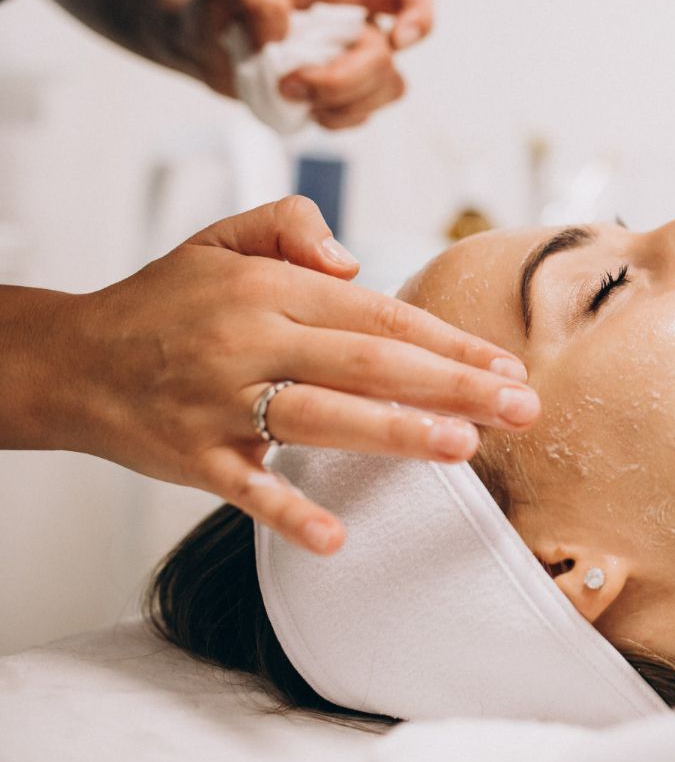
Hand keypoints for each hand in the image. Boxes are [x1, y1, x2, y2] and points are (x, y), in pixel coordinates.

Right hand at [52, 196, 531, 554]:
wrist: (68, 358)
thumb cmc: (163, 301)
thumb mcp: (222, 238)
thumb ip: (292, 225)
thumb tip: (355, 260)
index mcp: (270, 288)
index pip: (379, 314)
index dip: (448, 341)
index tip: (505, 367)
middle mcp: (251, 340)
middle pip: (370, 362)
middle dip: (454, 386)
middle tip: (520, 410)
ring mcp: (221, 401)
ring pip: (322, 415)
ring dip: (397, 432)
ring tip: (464, 447)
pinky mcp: (192, 456)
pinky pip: (246, 487)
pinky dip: (288, 512)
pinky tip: (337, 536)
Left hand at [166, 0, 433, 128]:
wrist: (200, 42)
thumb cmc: (220, 1)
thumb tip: (284, 35)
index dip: (419, 17)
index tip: (396, 41)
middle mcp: (357, 27)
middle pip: (387, 61)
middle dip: (342, 81)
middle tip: (289, 83)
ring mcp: (353, 65)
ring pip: (385, 92)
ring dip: (339, 104)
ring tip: (290, 95)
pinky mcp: (341, 98)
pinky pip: (360, 117)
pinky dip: (333, 120)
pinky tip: (301, 110)